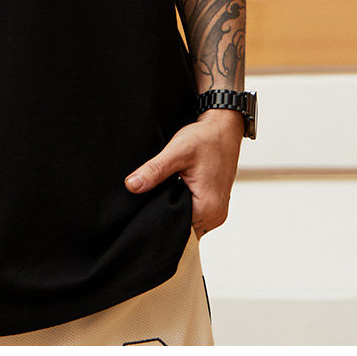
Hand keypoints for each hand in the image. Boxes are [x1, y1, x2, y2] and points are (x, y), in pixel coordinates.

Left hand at [124, 110, 243, 237]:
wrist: (224, 128)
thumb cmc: (205, 138)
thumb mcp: (176, 152)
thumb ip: (154, 170)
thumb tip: (132, 185)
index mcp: (207, 207)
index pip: (174, 226)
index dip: (157, 215)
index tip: (145, 203)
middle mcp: (216, 215)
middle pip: (182, 227)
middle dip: (165, 213)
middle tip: (152, 194)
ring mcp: (217, 212)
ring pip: (188, 222)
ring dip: (175, 209)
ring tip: (165, 190)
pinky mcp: (215, 205)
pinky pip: (195, 215)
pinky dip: (184, 206)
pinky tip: (175, 190)